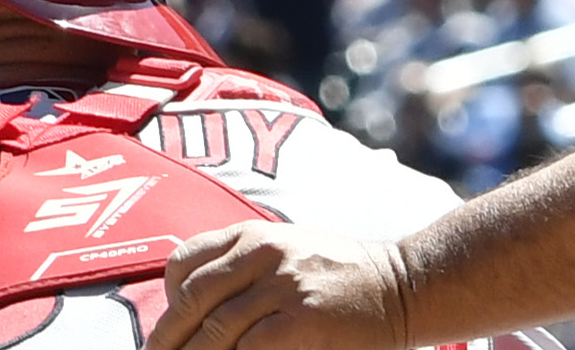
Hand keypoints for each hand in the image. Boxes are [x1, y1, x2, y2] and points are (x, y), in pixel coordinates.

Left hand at [149, 224, 411, 349]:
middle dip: (169, 336)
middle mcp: (260, 254)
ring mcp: (283, 287)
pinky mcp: (305, 321)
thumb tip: (195, 303)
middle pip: (194, 299)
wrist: (406, 283)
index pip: (185, 263)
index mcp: (250, 236)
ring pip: (217, 327)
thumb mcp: (286, 250)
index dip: (168, 299)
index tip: (167, 327)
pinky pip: (252, 346)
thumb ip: (244, 266)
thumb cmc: (341, 273)